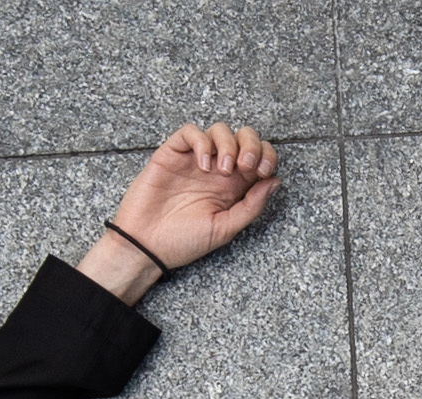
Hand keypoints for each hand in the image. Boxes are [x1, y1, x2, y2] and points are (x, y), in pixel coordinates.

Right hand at [80, 123, 278, 301]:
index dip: (266, 156)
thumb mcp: (225, 230)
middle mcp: (216, 169)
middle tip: (246, 165)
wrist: (146, 246)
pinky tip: (202, 164)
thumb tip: (275, 181)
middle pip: (243, 136)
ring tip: (222, 170)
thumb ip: (251, 206)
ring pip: (220, 130)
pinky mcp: (172, 154)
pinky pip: (191, 132)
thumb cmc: (183, 242)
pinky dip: (201, 142)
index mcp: (233, 186)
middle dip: (251, 144)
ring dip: (228, 144)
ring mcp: (194, 160)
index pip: (259, 156)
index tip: (262, 173)